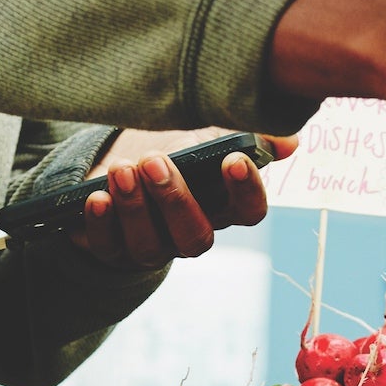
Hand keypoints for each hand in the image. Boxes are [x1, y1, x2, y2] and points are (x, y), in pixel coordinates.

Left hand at [73, 129, 291, 270]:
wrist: (121, 164)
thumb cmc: (173, 149)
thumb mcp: (207, 134)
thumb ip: (246, 135)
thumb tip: (290, 142)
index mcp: (223, 207)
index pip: (248, 212)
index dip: (245, 191)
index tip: (233, 160)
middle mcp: (191, 233)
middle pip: (195, 235)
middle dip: (175, 199)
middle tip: (155, 161)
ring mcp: (152, 247)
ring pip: (150, 244)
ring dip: (135, 207)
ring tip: (122, 169)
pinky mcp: (113, 250)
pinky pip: (108, 247)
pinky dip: (102, 224)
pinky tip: (96, 198)